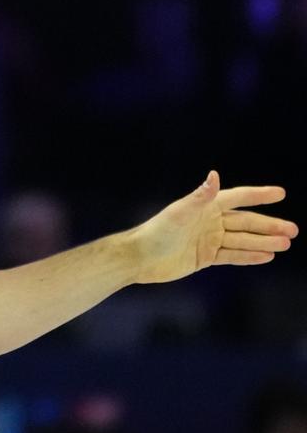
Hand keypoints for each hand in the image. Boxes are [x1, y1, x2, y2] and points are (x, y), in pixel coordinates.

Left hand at [132, 171, 296, 283]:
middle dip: (269, 224)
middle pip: (245, 222)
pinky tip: (268, 256)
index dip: (258, 195)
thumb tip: (215, 175)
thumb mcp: (180, 213)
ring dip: (264, 241)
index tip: (281, 192)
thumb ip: (200, 196)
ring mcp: (209, 239)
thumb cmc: (157, 231)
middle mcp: (209, 221)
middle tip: (294, 229)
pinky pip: (233, 255)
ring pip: (243, 240)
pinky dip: (250, 256)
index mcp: (204, 205)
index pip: (237, 197)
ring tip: (286, 243)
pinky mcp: (206, 256)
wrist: (141, 257)